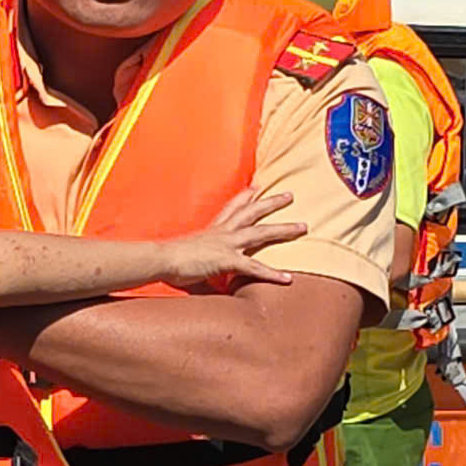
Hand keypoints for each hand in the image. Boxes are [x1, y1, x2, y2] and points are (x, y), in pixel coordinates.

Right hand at [160, 189, 305, 288]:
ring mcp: (226, 244)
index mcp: (211, 230)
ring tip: (303, 227)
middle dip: (272, 203)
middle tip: (289, 195)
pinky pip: (255, 267)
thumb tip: (199, 270)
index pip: (231, 208)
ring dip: (284, 229)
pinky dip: (272, 274)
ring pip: (261, 232)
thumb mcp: (188, 256)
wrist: (161, 259)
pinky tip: (288, 278)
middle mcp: (222, 233)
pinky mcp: (227, 260)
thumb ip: (199, 260)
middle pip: (252, 212)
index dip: (245, 197)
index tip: (256, 186)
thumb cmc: (168, 260)